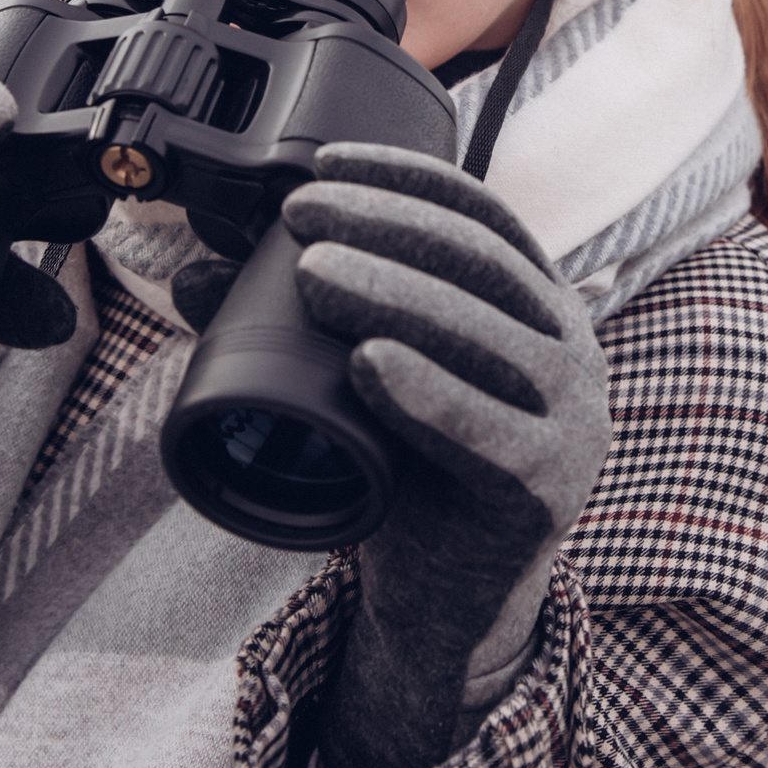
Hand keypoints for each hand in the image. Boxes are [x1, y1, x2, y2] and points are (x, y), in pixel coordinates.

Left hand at [284, 143, 611, 767]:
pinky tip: (372, 362)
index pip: (483, 216)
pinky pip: (487, 434)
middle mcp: (572, 352)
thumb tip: (195, 275)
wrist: (450, 605)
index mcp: (540, 308)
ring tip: (315, 273)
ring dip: (397, 293)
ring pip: (488, 337)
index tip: (324, 163)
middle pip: (482, 265)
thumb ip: (301, 332)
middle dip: (387, 226)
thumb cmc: (410, 477)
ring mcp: (570, 422)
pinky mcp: (544, 490)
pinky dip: (428, 394)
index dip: (405, 177)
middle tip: (302, 216)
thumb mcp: (364, 390)